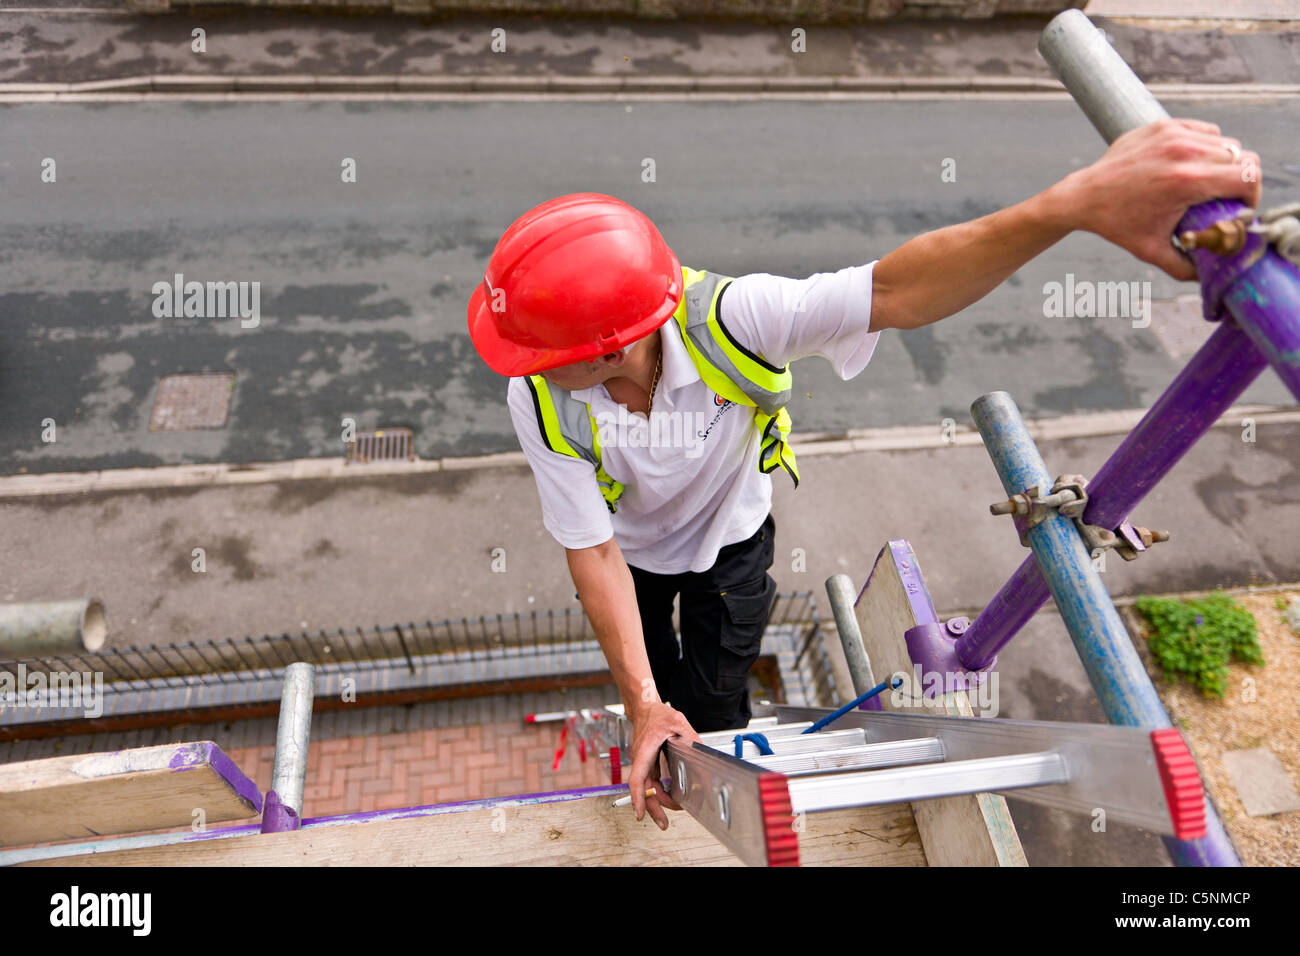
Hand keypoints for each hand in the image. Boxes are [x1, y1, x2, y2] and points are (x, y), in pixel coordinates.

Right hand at [627, 701, 702, 829]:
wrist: (645, 706)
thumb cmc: (658, 714)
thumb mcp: (678, 723)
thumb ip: (691, 739)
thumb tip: (702, 756)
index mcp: (645, 750)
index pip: (637, 778)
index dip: (638, 797)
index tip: (640, 814)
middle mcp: (641, 758)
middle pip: (642, 788)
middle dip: (651, 808)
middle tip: (663, 824)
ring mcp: (643, 762)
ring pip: (646, 787)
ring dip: (656, 802)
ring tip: (668, 815)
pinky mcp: (647, 763)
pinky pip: (651, 781)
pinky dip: (659, 791)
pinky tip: (670, 797)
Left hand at [1061, 118, 1261, 279]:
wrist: (1084, 196)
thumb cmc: (1117, 225)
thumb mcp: (1153, 251)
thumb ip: (1186, 267)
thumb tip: (1210, 276)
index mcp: (1186, 181)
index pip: (1248, 177)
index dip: (1252, 195)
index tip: (1240, 208)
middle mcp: (1184, 152)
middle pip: (1243, 158)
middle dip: (1241, 180)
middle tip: (1226, 198)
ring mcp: (1174, 135)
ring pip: (1226, 143)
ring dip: (1225, 163)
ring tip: (1209, 183)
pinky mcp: (1164, 125)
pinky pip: (1206, 131)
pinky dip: (1207, 146)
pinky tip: (1193, 165)